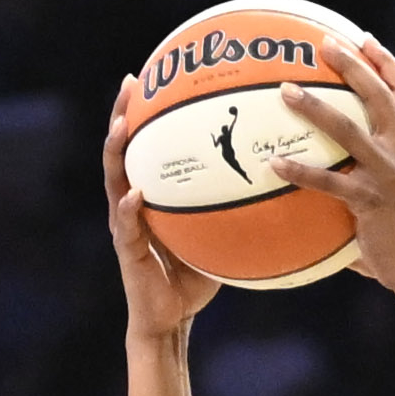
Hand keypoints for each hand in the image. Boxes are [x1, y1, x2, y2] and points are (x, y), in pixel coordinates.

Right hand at [105, 76, 220, 343]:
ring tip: (120, 126)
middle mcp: (131, 204)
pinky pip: (125, 225)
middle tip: (130, 83)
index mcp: (150, 195)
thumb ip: (237, 205)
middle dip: (121, 115)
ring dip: (114, 152)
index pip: (145, 145)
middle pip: (121, 150)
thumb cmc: (195, 277)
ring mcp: (124, 225)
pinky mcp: (126, 251)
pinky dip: (128, 208)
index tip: (152, 76)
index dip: (145, 111)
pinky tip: (135, 193)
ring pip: (113, 180)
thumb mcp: (220, 232)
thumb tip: (281, 177)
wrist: (169, 319)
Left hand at [270, 38, 394, 359]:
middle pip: (381, 95)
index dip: (385, 63)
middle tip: (324, 45)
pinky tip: (274, 164)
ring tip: (286, 91)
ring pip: (349, 131)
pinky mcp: (369, 202)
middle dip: (354, 65)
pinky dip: (301, 171)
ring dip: (316, 107)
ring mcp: (388, 176)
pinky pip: (329, 183)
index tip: (363, 41)